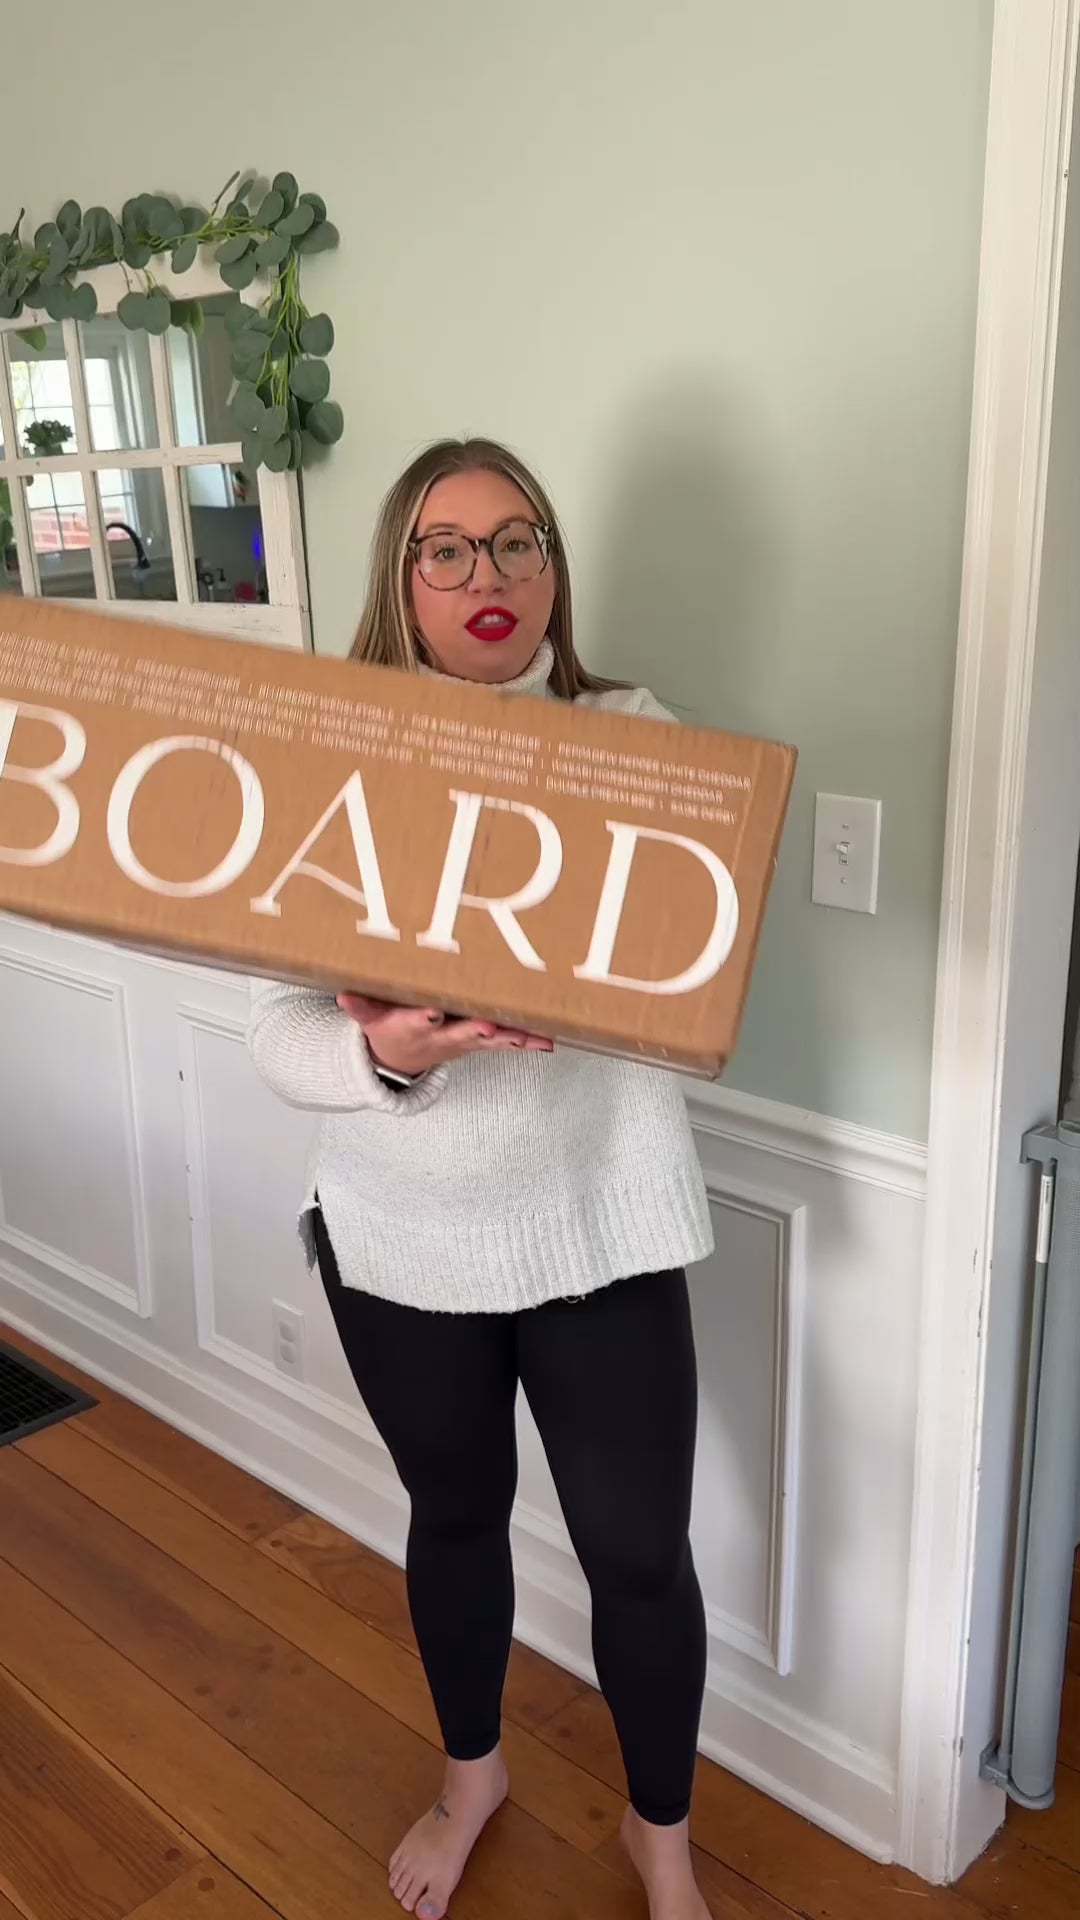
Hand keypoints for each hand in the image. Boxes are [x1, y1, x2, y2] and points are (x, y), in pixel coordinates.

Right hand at [336, 994, 553, 1076]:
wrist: (404, 1060)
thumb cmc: (390, 1028)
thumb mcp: (370, 1019)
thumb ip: (360, 1006)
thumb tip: (343, 995)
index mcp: (415, 1027)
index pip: (419, 1021)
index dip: (426, 1017)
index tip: (432, 1012)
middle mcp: (444, 1037)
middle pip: (462, 1033)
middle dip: (476, 1031)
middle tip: (490, 1028)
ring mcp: (466, 1042)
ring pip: (492, 1040)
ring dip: (513, 1039)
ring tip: (535, 1038)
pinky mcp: (482, 1043)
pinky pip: (508, 1042)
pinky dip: (527, 1042)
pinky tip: (549, 1041)